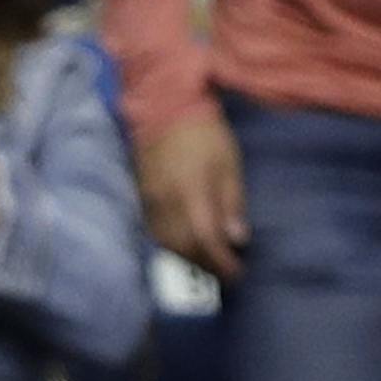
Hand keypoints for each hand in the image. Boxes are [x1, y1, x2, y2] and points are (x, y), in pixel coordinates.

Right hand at [137, 111, 247, 277]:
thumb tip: (237, 239)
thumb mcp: (229, 164)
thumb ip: (232, 203)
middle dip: (207, 266)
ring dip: (189, 259)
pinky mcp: (142, 199)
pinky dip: (173, 246)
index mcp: (192, 194)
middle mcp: (168, 204)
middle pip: (185, 249)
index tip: (238, 273)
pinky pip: (156, 233)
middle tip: (226, 272)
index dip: (222, 263)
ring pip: (168, 245)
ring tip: (207, 262)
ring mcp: (151, 203)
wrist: (163, 107)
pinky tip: (186, 245)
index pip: (206, 241)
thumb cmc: (204, 133)